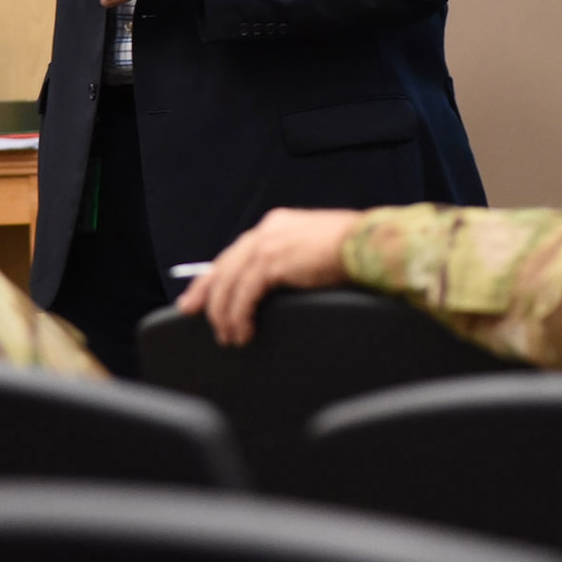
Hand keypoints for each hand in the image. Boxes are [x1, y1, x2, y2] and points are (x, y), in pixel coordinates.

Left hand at [176, 208, 360, 344]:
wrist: (369, 244)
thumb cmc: (353, 250)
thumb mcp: (314, 249)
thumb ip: (292, 259)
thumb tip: (280, 281)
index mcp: (276, 225)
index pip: (235, 252)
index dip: (215, 275)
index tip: (201, 293)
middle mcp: (267, 230)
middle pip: (224, 265)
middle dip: (205, 293)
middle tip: (192, 313)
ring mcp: (268, 243)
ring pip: (230, 283)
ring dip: (225, 314)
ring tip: (227, 336)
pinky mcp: (273, 262)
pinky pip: (244, 295)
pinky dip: (239, 316)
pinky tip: (242, 332)